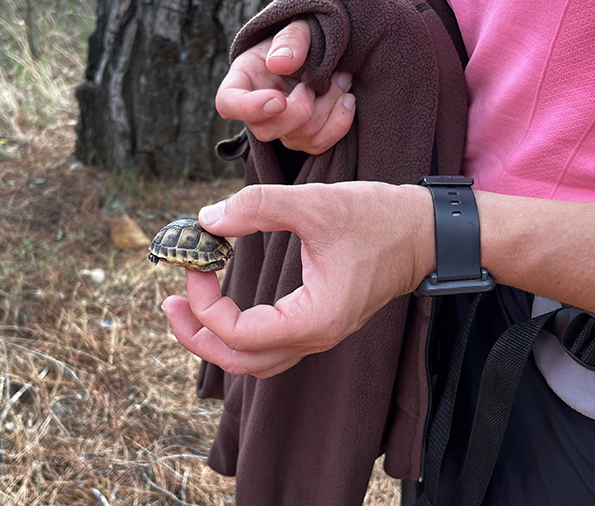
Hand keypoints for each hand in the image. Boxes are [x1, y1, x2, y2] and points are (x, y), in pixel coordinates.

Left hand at [161, 183, 435, 377]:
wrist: (427, 232)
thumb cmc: (380, 218)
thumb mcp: (317, 204)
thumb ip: (259, 207)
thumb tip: (206, 219)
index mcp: (313, 319)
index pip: (239, 333)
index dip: (205, 302)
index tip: (196, 261)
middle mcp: (315, 337)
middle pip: (240, 362)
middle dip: (197, 336)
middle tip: (168, 303)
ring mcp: (318, 334)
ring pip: (254, 361)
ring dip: (215, 339)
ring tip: (185, 307)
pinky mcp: (319, 322)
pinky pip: (270, 346)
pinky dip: (238, 333)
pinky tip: (223, 305)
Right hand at [215, 18, 355, 154]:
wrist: (322, 51)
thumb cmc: (303, 39)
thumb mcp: (297, 28)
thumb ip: (291, 40)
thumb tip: (281, 63)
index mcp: (242, 79)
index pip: (228, 104)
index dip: (250, 108)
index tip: (279, 99)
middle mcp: (256, 110)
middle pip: (266, 131)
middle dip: (302, 109)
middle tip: (317, 80)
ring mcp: (279, 127)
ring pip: (298, 138)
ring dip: (328, 109)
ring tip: (341, 79)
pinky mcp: (301, 138)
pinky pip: (317, 145)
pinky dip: (338, 124)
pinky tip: (347, 100)